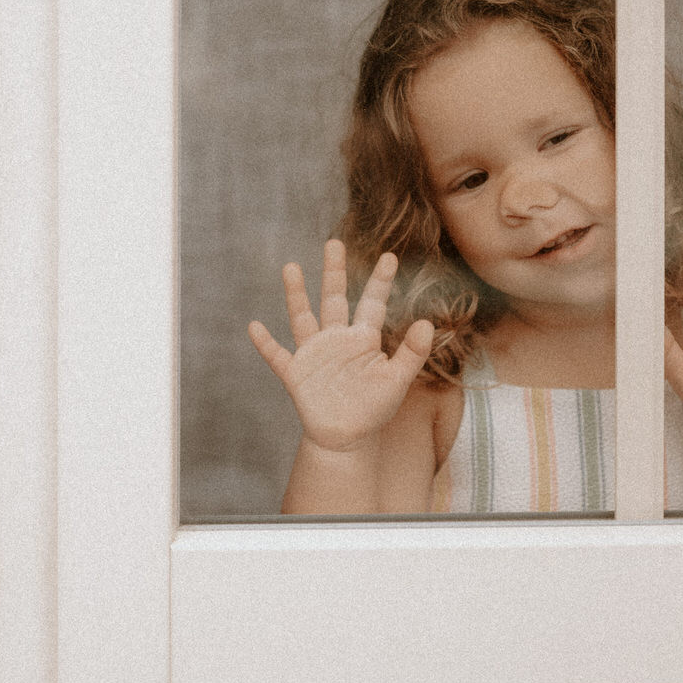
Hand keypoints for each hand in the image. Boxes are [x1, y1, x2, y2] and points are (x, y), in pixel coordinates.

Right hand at [248, 239, 434, 452]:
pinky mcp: (296, 373)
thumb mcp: (398, 381)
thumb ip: (412, 353)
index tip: (390, 256)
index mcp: (363, 339)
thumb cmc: (374, 411)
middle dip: (334, 272)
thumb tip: (428, 323)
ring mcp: (314, 354)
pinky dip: (266, 343)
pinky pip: (277, 355)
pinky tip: (254, 326)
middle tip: (334, 243)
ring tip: (291, 267)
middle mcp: (336, 339)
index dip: (380, 281)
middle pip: (334, 298)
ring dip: (296, 294)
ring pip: (303, 317)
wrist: (346, 440)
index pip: (372, 303)